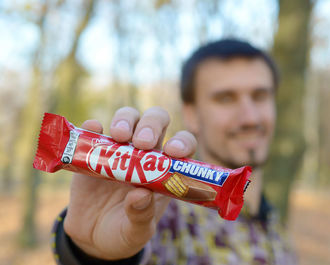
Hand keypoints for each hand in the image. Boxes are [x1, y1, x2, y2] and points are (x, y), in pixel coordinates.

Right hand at [63, 106, 196, 259]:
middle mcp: (144, 154)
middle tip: (142, 143)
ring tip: (119, 136)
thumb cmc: (125, 231)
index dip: (181, 143)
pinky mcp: (92, 152)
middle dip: (151, 125)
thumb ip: (141, 216)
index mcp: (164, 171)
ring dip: (125, 120)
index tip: (172, 152)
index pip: (182, 145)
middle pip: (155, 122)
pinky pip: (94, 131)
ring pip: (128, 118)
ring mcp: (118, 150)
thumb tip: (140, 194)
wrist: (92, 237)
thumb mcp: (137, 231)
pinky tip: (93, 129)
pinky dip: (94, 127)